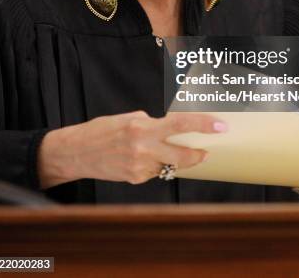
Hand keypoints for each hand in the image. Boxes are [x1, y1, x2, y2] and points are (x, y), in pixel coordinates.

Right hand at [38, 111, 227, 188]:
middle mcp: (143, 148)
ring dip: (170, 159)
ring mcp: (139, 167)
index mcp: (143, 127)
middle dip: (198, 154)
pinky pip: (154, 172)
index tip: (221, 127)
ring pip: (168, 165)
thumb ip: (151, 124)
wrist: (76, 152)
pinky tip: (138, 158)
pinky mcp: (135, 178)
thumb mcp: (129, 119)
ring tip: (155, 150)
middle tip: (206, 151)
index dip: (204, 126)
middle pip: (182, 155)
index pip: (181, 125)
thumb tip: (171, 129)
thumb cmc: (102, 130)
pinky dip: (153, 165)